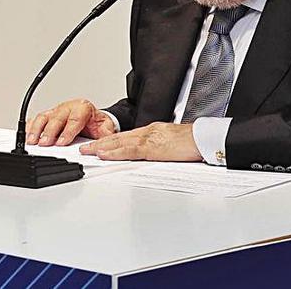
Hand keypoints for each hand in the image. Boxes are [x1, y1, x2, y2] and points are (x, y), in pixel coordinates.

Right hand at [26, 98, 116, 145]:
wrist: (92, 119)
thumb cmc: (95, 122)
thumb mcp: (105, 127)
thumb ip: (106, 134)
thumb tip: (106, 141)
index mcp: (82, 108)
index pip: (74, 119)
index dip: (67, 131)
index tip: (62, 142)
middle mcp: (67, 108)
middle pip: (56, 118)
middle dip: (49, 132)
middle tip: (45, 143)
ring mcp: (56, 111)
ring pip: (43, 117)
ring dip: (36, 130)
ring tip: (32, 141)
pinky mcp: (47, 115)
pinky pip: (36, 119)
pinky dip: (30, 127)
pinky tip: (27, 135)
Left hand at [79, 122, 202, 161]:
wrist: (207, 138)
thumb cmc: (194, 143)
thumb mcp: (171, 145)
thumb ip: (158, 150)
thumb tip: (149, 157)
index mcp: (152, 132)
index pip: (125, 137)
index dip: (109, 141)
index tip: (97, 146)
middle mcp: (148, 132)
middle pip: (118, 137)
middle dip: (100, 143)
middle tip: (84, 148)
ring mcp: (150, 138)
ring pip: (120, 142)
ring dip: (102, 147)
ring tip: (88, 151)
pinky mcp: (154, 147)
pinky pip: (130, 150)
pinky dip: (115, 152)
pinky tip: (105, 154)